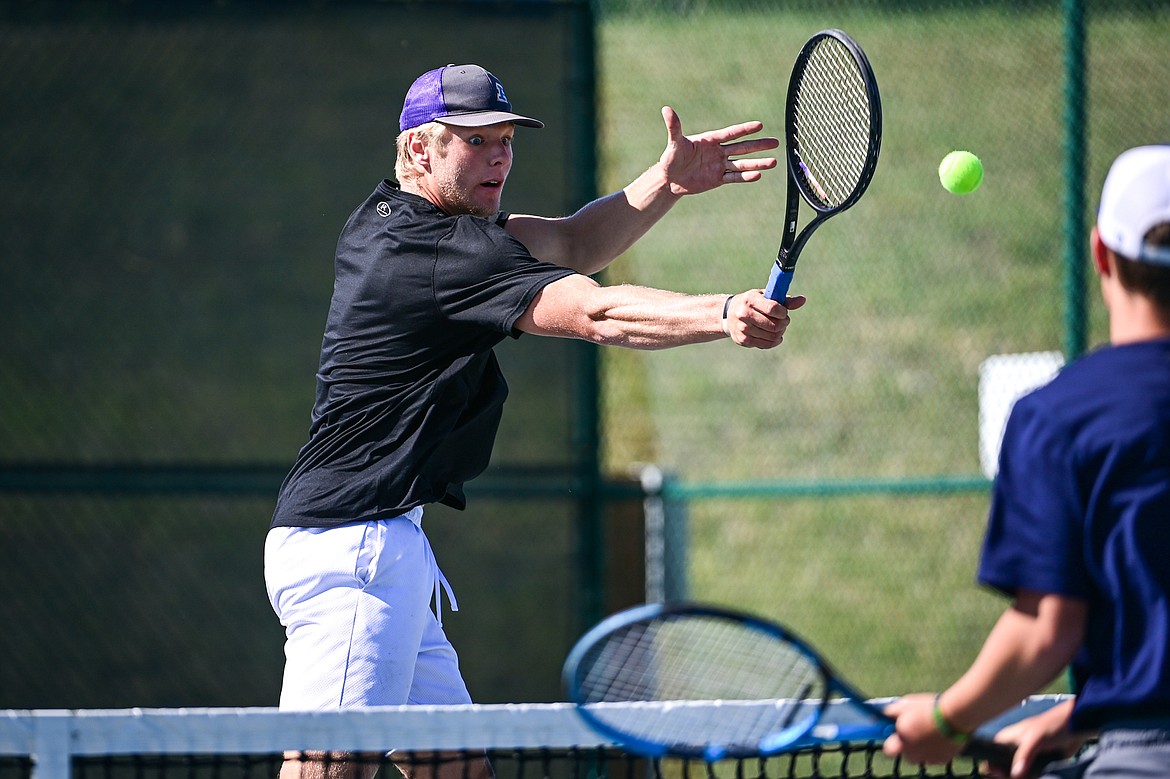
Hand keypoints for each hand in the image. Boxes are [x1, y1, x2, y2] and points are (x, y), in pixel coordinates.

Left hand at [658, 106, 779, 195]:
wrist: (670, 179)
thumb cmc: (671, 158)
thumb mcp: (674, 143)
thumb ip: (674, 127)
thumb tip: (666, 109)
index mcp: (710, 140)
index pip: (731, 134)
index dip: (745, 129)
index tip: (760, 125)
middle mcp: (718, 152)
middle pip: (742, 147)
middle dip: (759, 145)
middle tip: (776, 142)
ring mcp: (720, 165)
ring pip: (742, 163)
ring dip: (757, 163)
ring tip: (774, 162)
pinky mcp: (718, 179)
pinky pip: (734, 177)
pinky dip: (745, 177)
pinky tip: (758, 175)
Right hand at [725, 290, 804, 348]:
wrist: (728, 315)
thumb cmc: (753, 303)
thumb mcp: (765, 297)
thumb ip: (784, 300)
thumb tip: (803, 300)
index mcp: (750, 299)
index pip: (773, 308)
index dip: (783, 312)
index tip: (783, 312)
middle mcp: (744, 313)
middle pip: (774, 325)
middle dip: (784, 323)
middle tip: (783, 321)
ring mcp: (743, 328)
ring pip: (772, 336)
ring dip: (780, 333)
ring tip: (778, 328)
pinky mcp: (743, 340)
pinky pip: (767, 344)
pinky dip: (775, 341)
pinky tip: (774, 336)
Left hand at [882, 694, 964, 765]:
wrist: (956, 716)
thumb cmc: (929, 708)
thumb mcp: (905, 704)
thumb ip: (891, 712)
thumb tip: (882, 715)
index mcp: (902, 740)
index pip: (888, 750)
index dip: (890, 741)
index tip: (893, 733)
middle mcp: (913, 753)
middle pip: (906, 753)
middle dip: (908, 743)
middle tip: (914, 730)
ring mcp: (929, 758)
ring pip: (921, 755)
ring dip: (922, 746)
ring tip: (929, 730)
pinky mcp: (943, 760)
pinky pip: (935, 756)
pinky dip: (936, 748)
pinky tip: (940, 735)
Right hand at [986, 700, 1080, 778]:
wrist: (1076, 728)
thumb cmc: (1051, 726)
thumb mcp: (1035, 739)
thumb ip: (1023, 755)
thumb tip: (1015, 776)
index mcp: (1007, 737)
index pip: (991, 753)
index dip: (992, 765)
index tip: (999, 773)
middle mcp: (1014, 747)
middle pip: (1002, 765)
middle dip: (1005, 774)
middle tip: (1014, 778)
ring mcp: (1027, 756)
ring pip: (1016, 771)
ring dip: (1019, 777)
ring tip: (1027, 777)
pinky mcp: (1038, 762)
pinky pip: (1030, 774)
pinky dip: (1030, 778)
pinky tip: (1035, 777)